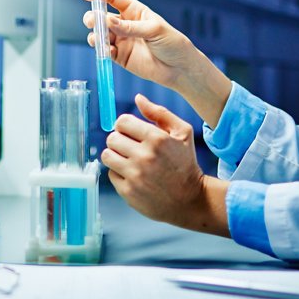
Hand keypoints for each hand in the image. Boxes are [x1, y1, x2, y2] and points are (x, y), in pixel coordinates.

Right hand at [81, 0, 231, 123]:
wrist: (179, 69)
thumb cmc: (173, 43)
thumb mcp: (155, 30)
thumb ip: (131, 27)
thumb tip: (109, 21)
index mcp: (134, 11)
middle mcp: (124, 24)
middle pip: (100, 16)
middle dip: (93, 18)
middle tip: (94, 23)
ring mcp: (121, 40)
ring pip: (99, 34)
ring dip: (95, 35)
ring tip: (100, 40)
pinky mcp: (119, 57)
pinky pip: (104, 51)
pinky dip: (102, 51)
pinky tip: (108, 52)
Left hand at [101, 93, 228, 236]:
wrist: (191, 200)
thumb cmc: (186, 163)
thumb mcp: (183, 133)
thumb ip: (160, 113)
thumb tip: (138, 98)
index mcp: (157, 139)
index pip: (122, 122)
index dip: (125, 125)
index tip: (131, 132)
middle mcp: (144, 157)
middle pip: (112, 138)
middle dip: (119, 140)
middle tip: (130, 147)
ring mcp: (135, 176)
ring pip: (107, 156)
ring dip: (115, 156)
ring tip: (128, 159)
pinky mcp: (128, 192)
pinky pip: (111, 174)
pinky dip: (119, 174)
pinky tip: (133, 175)